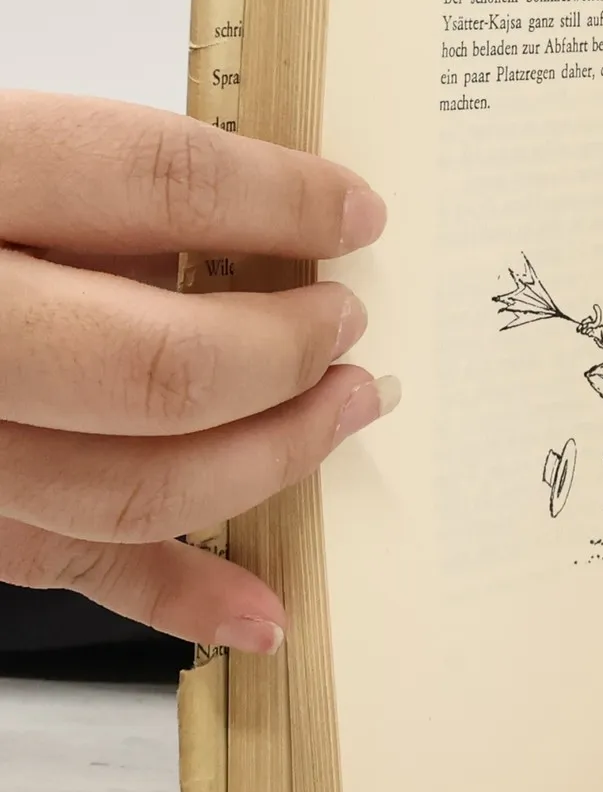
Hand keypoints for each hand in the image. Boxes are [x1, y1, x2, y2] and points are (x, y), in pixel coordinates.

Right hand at [0, 92, 392, 652]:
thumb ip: (93, 187)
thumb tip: (264, 227)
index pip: (150, 179)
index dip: (280, 198)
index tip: (358, 212)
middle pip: (155, 362)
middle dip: (286, 352)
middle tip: (348, 328)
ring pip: (125, 484)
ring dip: (266, 459)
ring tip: (339, 411)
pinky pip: (56, 562)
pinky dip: (169, 598)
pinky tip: (258, 612)